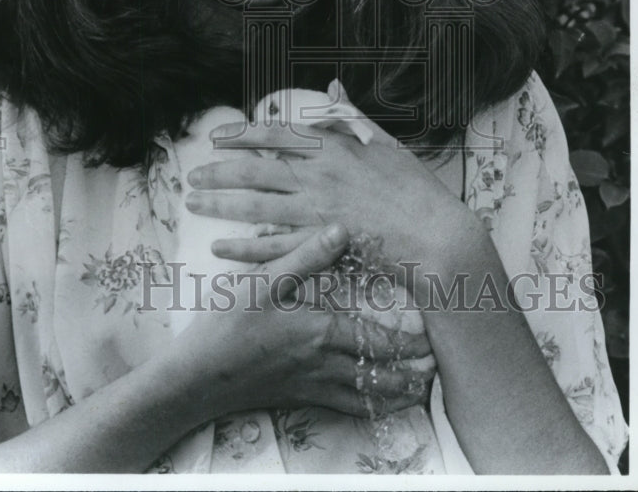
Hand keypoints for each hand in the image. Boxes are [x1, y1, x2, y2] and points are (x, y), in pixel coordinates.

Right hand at [175, 225, 434, 418]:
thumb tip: (342, 229)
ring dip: (398, 393)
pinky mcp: (299, 398)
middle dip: (414, 370)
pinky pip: (344, 408)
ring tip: (422, 388)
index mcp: (321, 330)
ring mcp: (313, 385)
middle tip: (439, 365)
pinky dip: (368, 408)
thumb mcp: (262, 281)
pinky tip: (377, 404)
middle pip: (381, 371)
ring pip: (368, 395)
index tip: (435, 331)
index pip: (378, 336)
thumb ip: (304, 256)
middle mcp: (324, 363)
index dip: (410, 337)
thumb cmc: (227, 325)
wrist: (198, 378)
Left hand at [185, 120, 473, 292]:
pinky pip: (273, 248)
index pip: (274, 136)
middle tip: (192, 175)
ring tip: (194, 203)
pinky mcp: (320, 247)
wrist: (436, 235)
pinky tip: (220, 249)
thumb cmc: (413, 187)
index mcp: (331, 149)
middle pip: (253, 172)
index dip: (240, 135)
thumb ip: (350, 115)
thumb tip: (333, 86)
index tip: (216, 138)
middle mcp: (318, 178)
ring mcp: (317, 214)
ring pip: (255, 208)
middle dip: (217, 172)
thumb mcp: (382, 141)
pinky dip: (243, 249)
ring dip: (219, 205)